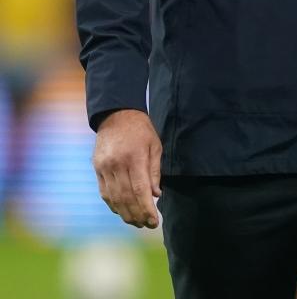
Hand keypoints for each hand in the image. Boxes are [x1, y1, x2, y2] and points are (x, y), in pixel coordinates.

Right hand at [92, 109, 162, 228]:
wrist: (116, 115)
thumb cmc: (140, 130)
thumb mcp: (155, 145)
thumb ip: (155, 171)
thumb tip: (155, 195)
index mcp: (134, 157)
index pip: (140, 190)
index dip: (147, 209)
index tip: (155, 221)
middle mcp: (116, 164)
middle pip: (126, 198)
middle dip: (138, 216)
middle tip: (148, 225)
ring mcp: (104, 168)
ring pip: (114, 199)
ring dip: (126, 214)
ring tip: (137, 223)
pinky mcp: (97, 169)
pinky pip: (105, 193)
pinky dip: (114, 206)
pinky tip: (123, 212)